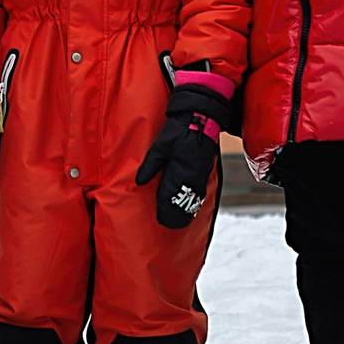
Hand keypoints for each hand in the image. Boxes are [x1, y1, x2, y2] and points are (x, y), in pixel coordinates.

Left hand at [135, 79, 233, 229]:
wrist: (201, 118)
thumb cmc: (178, 130)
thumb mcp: (160, 145)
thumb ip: (150, 164)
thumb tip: (139, 181)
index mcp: (178, 168)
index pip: (170, 194)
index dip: (165, 208)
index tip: (161, 219)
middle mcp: (190, 174)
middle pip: (182, 200)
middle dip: (176, 214)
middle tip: (169, 225)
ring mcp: (199, 173)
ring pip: (192, 197)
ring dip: (186, 210)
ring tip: (180, 222)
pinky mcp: (204, 170)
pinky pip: (199, 190)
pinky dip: (194, 201)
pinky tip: (191, 207)